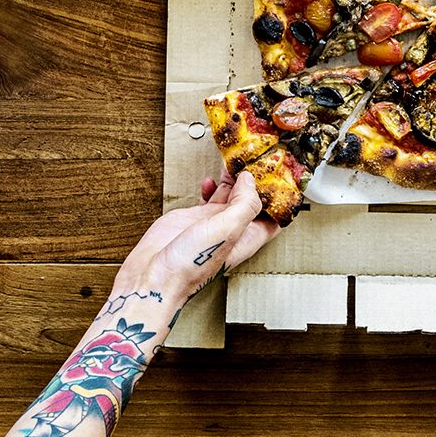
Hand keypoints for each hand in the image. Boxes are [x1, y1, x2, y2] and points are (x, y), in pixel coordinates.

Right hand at [113, 171, 278, 305]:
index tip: (282, 175)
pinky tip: (210, 179)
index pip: (275, 216)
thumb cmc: (190, 267)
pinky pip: (210, 196)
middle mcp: (234, 230)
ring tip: (237, 161)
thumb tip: (250, 181)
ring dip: (236, 178)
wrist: (152, 277)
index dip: (280, 197)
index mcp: (248, 237)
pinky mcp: (194, 218)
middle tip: (259, 159)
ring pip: (232, 195)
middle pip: (254, 201)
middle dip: (258, 181)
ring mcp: (214, 223)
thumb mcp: (227, 231)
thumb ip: (244, 204)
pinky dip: (213, 185)